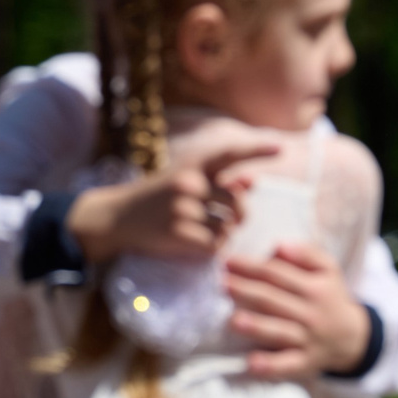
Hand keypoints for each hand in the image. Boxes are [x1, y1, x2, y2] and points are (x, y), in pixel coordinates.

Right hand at [65, 135, 270, 264]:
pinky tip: (193, 244)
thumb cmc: (155, 198)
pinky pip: (214, 246)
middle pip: (236, 204)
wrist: (117, 217)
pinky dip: (210, 249)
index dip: (256, 149)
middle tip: (228, 221)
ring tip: (200, 232)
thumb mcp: (183, 181)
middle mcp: (189, 183)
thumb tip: (252, 183)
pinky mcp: (179, 233)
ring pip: (227, 228)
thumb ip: (217, 181)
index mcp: (191, 165)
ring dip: (221, 235)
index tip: (281, 147)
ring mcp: (183, 208)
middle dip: (237, 216)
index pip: (230, 154)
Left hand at [224, 242, 371, 380]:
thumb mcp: (328, 269)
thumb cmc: (329, 297)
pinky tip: (252, 364)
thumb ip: (306, 253)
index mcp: (314, 288)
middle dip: (246, 291)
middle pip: (273, 300)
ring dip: (256, 327)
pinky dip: (271, 366)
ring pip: (279, 331)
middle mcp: (311, 314)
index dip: (252, 267)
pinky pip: (287, 365)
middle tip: (221, 284)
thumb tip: (279, 246)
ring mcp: (307, 340)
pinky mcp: (304, 363)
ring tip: (233, 320)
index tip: (227, 262)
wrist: (353, 337)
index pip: (277, 274)